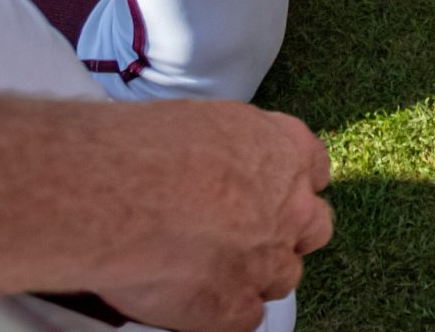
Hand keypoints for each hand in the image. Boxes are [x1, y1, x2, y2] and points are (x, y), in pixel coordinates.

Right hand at [82, 102, 335, 331]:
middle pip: (312, 227)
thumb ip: (228, 151)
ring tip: (206, 269)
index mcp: (284, 149)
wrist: (120, 195)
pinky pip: (245, 318)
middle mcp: (291, 205)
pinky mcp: (236, 308)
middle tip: (243, 237)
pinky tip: (192, 299)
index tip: (272, 193)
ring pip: (282, 277)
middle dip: (285, 234)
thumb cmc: (146, 148)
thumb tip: (214, 165)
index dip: (292, 185)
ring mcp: (269, 261)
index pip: (314, 168)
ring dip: (253, 276)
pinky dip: (222, 312)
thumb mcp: (202, 123)